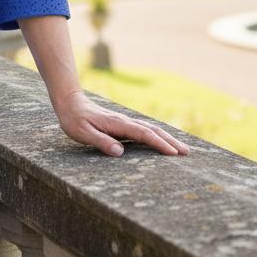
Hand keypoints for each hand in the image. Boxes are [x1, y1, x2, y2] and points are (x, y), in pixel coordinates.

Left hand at [54, 89, 189, 157]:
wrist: (70, 102)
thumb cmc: (74, 119)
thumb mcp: (82, 133)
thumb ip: (100, 141)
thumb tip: (120, 152)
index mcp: (118, 124)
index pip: (143, 134)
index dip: (159, 144)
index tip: (173, 154)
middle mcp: (125, 121)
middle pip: (153, 130)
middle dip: (170, 141)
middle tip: (187, 153)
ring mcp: (125, 122)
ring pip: (150, 129)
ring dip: (166, 138)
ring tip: (181, 149)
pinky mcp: (122, 125)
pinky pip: (144, 131)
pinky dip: (157, 136)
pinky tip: (162, 143)